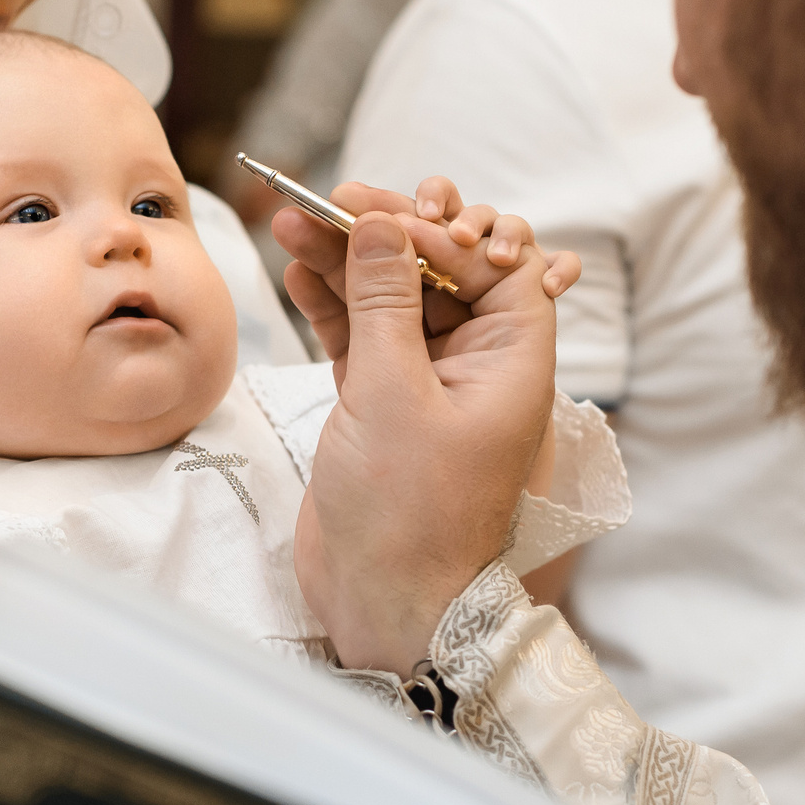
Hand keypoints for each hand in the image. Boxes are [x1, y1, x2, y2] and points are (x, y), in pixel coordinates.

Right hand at [279, 190, 563, 674]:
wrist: (386, 603)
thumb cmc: (410, 513)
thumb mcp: (395, 393)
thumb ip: (386, 302)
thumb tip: (382, 224)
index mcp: (513, 363)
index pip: (497, 265)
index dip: (445, 231)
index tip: (385, 214)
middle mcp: (476, 366)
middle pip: (438, 272)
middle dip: (385, 233)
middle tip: (331, 201)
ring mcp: (426, 384)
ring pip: (391, 298)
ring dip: (345, 260)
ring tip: (291, 220)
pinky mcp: (381, 403)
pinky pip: (359, 335)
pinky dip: (329, 303)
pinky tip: (297, 270)